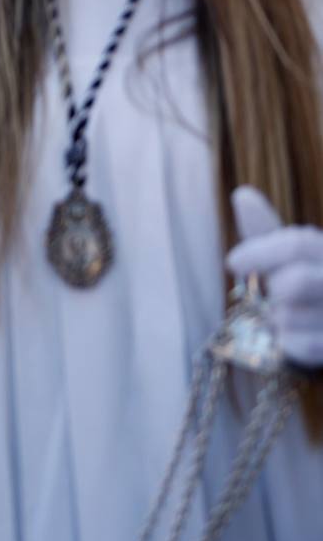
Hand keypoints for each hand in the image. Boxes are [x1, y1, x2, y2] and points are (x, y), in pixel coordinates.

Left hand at [227, 186, 322, 365]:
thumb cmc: (309, 294)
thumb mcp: (291, 259)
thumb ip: (268, 234)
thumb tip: (242, 194)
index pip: (298, 245)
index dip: (260, 252)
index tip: (232, 262)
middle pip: (295, 281)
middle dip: (273, 291)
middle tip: (276, 297)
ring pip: (289, 317)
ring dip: (277, 321)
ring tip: (289, 319)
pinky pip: (299, 346)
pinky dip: (287, 344)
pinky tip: (295, 339)